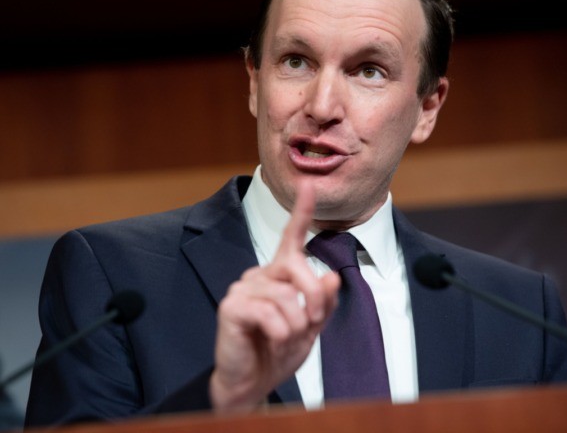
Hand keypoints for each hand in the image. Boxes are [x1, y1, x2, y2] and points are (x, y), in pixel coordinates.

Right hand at [210, 179, 340, 411]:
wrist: (252, 383)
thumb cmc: (278, 351)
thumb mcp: (310, 329)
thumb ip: (322, 304)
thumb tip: (331, 278)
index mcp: (279, 276)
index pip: (291, 238)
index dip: (301, 211)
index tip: (309, 185)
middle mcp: (260, 275)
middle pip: (299, 268)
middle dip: (315, 300)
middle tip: (312, 324)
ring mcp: (243, 288)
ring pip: (288, 297)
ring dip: (297, 326)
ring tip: (287, 339)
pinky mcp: (232, 307)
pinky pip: (270, 313)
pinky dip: (281, 333)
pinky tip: (272, 340)